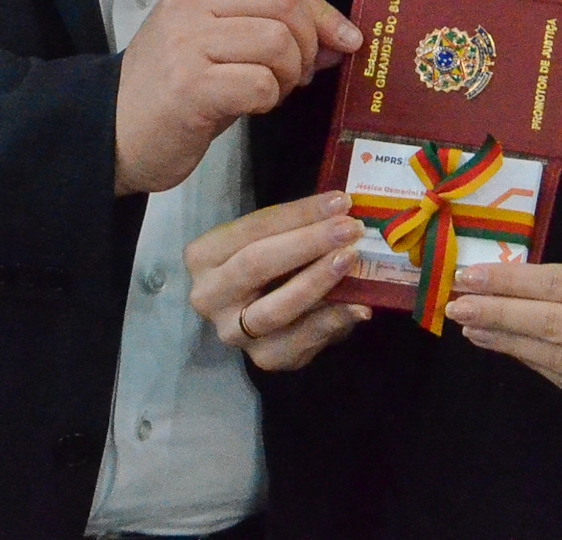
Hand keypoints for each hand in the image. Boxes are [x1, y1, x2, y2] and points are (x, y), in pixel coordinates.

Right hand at [115, 0, 361, 194]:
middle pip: (283, 0)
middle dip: (309, 40)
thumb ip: (271, 28)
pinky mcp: (189, 86)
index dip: (321, 9)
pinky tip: (250, 106)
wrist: (112, 129)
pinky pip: (260, 84)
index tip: (344, 37)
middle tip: (299, 72)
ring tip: (271, 91)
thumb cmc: (172, 88)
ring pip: (277, 42)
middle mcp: (191, 4)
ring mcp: (187, 43)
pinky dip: (269, 99)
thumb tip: (339, 36)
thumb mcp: (216, 42)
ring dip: (288, 75)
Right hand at [187, 193, 371, 370]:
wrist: (256, 312)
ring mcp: (233, 332)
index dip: (299, 214)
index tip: (339, 202)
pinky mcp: (261, 358)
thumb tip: (341, 214)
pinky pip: (298, 342)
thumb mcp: (270, 239)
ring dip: (317, 281)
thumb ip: (296, 228)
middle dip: (308, 243)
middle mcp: (209, 296)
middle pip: (257, 264)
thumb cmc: (266, 261)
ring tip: (350, 259)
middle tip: (349, 229)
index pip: (254, 228)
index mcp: (204, 255)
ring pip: (276, 308)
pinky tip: (358, 305)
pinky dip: (330, 321)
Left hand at [442, 263, 561, 438]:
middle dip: (498, 313)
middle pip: (552, 323)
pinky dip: (535, 367)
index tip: (472, 276)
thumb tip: (515, 285)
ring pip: (555, 360)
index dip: (513, 281)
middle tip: (456, 304)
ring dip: (506, 342)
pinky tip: (508, 351)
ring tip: (471, 327)